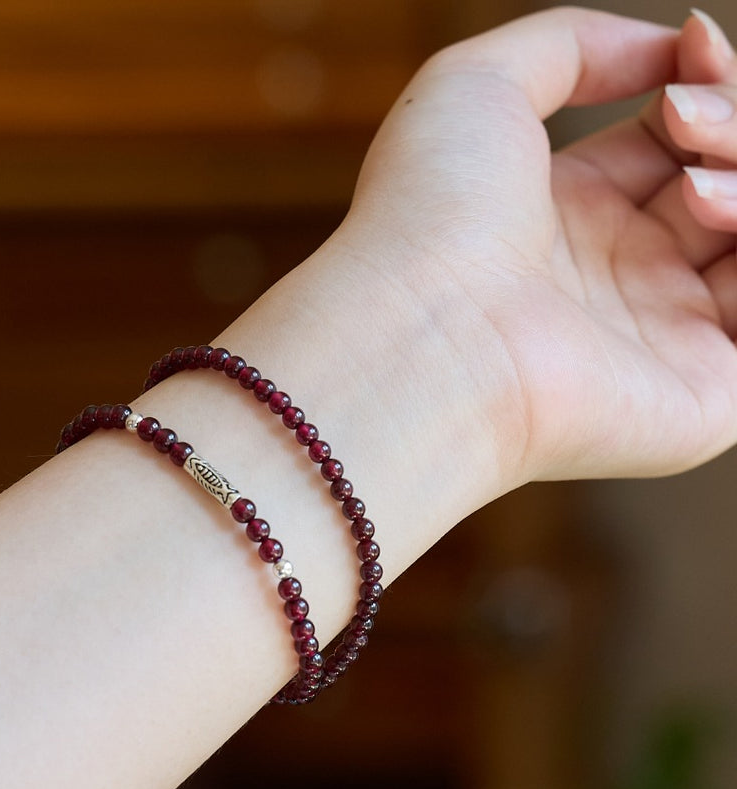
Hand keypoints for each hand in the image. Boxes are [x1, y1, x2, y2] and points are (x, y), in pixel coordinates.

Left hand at [339, 7, 736, 485]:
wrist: (425, 336)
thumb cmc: (429, 216)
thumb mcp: (477, 86)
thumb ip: (572, 45)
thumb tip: (667, 49)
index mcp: (567, 217)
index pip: (673, 143)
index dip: (704, 86)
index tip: (693, 46)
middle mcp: (617, 279)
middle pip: (724, 182)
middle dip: (728, 127)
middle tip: (681, 121)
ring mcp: (663, 340)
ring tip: (694, 189)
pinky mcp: (705, 399)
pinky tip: (720, 216)